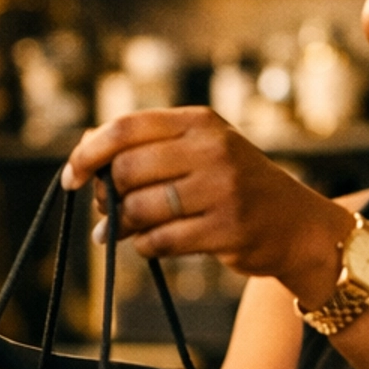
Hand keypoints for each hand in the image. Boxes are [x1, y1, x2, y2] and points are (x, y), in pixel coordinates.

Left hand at [62, 106, 342, 293]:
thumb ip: (147, 150)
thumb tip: (83, 158)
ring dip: (123, 224)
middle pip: (127, 169)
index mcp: (200, 122)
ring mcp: (222, 190)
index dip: (89, 152)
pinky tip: (151, 243)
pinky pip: (159, 241)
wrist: (296, 225)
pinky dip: (145, 246)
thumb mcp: (200, 151)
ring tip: (125, 230)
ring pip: (140, 208)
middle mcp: (212, 150)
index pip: (126, 128)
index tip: (72, 175)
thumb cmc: (234, 186)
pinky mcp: (226, 229)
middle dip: (108, 194)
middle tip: (107, 209)